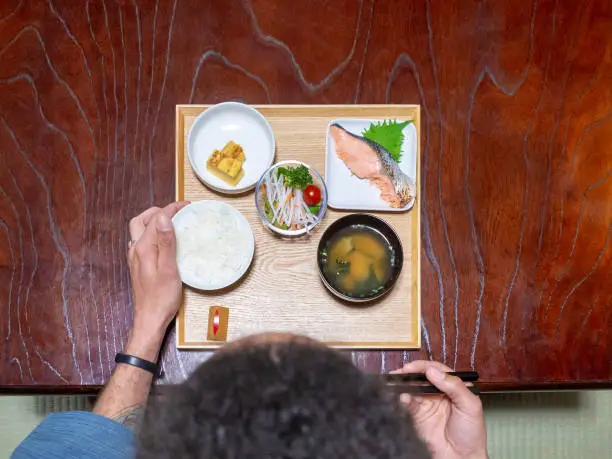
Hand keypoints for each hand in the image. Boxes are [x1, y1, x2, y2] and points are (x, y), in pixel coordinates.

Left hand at [127, 202, 188, 347]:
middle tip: (177, 211)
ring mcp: (135, 257)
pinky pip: (141, 241)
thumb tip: (164, 218)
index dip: (171, 209)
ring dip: (153, 221)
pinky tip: (163, 240)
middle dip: (158, 211)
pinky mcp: (138, 265)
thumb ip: (166, 242)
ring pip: (139, 230)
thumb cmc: (162, 297)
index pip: (156, 219)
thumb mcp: (169, 269)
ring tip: (171, 222)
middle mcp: (135, 250)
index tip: (187, 206)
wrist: (150, 318)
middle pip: (141, 220)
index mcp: (143, 248)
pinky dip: (152, 233)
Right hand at [392, 361, 487, 458]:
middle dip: (410, 373)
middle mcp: (439, 393)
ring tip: (397, 383)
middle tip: (402, 373)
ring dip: (403, 384)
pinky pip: (407, 403)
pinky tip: (402, 398)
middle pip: (421, 377)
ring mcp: (427, 404)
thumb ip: (455, 386)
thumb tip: (434, 371)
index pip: (437, 370)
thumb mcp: (470, 406)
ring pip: (412, 388)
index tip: (414, 367)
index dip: (424, 366)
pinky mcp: (417, 416)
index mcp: (454, 387)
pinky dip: (402, 399)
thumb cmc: (471, 436)